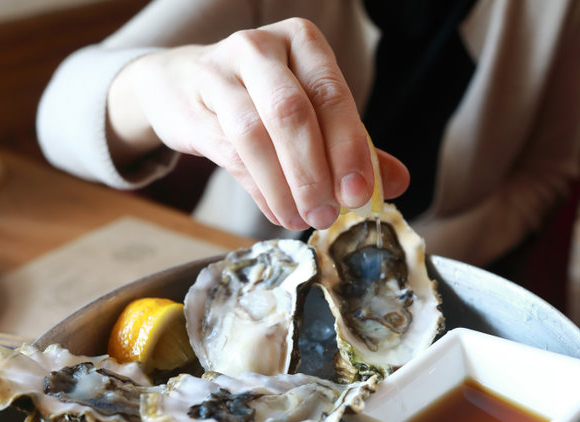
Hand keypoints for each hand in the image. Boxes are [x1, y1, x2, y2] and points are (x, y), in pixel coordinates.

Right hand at [107, 17, 408, 230]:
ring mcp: (220, 73)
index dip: (348, 148)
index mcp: (303, 42)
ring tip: (300, 220)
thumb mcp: (311, 110)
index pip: (332, 95)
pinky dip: (258, 190)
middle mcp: (260, 48)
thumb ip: (353, 143)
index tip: (359, 194)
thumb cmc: (260, 98)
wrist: (181, 86)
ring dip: (283, 187)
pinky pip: (228, 153)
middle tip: (327, 215)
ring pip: (254, 135)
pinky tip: (277, 211)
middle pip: (292, 113)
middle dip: (314, 172)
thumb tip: (398, 182)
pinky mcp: (193, 105)